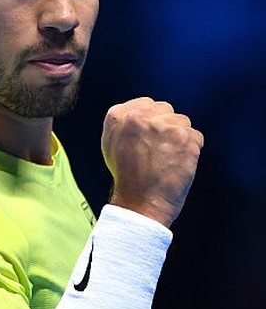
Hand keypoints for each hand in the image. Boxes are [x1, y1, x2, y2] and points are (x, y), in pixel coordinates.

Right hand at [101, 97, 203, 226]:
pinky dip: (191, 151)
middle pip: (166, 110)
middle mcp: (139, 116)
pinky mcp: (184, 138)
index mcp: (118, 116)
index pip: (147, 104)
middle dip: (166, 128)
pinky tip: (178, 165)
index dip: (152, 122)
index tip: (151, 139)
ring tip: (167, 160)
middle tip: (158, 152)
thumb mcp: (111, 144)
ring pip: (183, 122)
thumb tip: (143, 112)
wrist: (139, 204)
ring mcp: (163, 126)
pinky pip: (196, 137)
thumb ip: (124, 124)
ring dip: (180, 139)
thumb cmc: (126, 179)